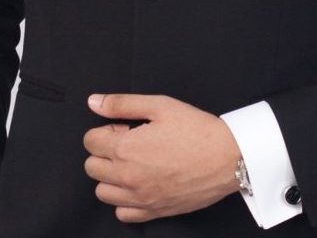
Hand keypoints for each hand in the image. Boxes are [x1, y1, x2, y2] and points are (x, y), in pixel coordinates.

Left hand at [83, 93, 241, 222]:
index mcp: (126, 149)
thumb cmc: (196, 130)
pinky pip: (122, 213)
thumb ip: (122, 103)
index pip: (90, 141)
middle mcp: (128, 177)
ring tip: (134, 162)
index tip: (124, 127)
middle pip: (92, 166)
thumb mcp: (159, 105)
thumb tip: (94, 102)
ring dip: (111, 176)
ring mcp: (139, 198)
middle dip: (105, 151)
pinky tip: (140, 183)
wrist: (227, 158)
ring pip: (102, 192)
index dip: (106, 129)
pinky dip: (124, 199)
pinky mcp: (153, 212)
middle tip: (130, 142)